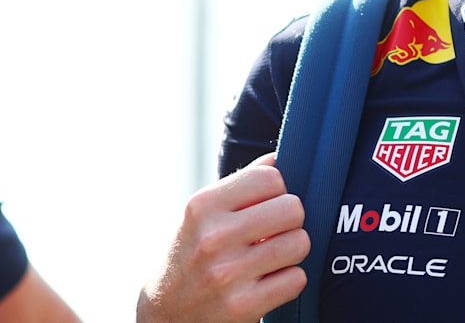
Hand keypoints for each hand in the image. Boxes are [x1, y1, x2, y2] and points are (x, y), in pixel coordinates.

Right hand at [137, 152, 309, 322]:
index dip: (276, 192)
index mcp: (202, 206)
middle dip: (289, 220)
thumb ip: (242, 182)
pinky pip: (297, 279)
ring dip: (291, 251)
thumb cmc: (193, 254)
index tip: (263, 207)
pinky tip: (266, 281)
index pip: (271, 177)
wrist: (164, 316)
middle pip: (293, 208)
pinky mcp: (243, 306)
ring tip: (269, 257)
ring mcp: (228, 274)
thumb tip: (279, 156)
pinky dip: (288, 280)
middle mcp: (213, 238)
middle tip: (271, 233)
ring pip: (300, 243)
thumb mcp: (203, 214)